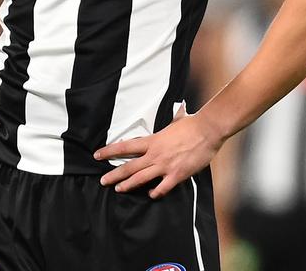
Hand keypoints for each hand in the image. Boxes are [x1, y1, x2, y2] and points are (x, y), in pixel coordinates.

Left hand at [95, 106, 224, 198]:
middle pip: (129, 167)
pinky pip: (163, 188)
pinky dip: (155, 192)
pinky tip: (150, 194)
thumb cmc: (192, 124)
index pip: (124, 147)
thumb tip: (177, 111)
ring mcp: (165, 166)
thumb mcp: (173, 122)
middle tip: (103, 181)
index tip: (97, 155)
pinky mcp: (177, 175)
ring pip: (141, 178)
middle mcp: (155, 154)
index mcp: (151, 141)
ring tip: (118, 190)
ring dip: (128, 185)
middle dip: (114, 175)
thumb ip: (169, 122)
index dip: (109, 151)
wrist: (207, 130)